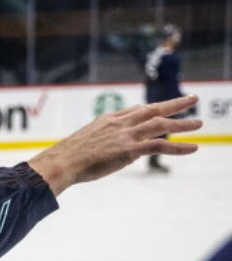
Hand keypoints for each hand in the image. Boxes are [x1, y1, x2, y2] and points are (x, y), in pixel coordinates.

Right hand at [28, 95, 201, 195]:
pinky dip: (178, 147)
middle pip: (152, 109)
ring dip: (182, 124)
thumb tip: (109, 153)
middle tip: (191, 99)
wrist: (62, 162)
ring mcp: (125, 135)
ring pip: (160, 125)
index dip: (150, 109)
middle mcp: (119, 123)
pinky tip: (193, 148)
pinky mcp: (128, 149)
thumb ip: (101, 143)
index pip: (134, 110)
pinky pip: (159, 146)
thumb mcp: (84, 143)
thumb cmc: (67, 157)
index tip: (160, 108)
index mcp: (107, 120)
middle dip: (174, 104)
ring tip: (198, 124)